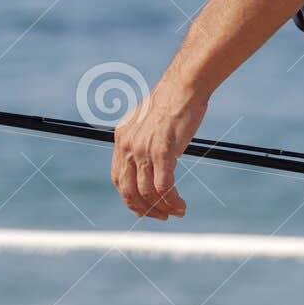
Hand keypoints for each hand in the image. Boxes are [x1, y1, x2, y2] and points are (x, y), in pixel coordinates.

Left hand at [111, 82, 206, 220]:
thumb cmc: (172, 104)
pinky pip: (164, 187)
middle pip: (129, 191)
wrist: (184, 87)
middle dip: (145, 210)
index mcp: (122, 139)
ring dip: (163, 208)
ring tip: (177, 212)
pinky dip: (173, 201)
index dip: (130, 200)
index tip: (145, 208)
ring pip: (147, 193)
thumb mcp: (148, 125)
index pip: (119, 179)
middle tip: (162, 216)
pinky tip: (182, 206)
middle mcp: (128, 146)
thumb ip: (143, 143)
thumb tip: (151, 162)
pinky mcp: (162, 151)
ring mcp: (144, 149)